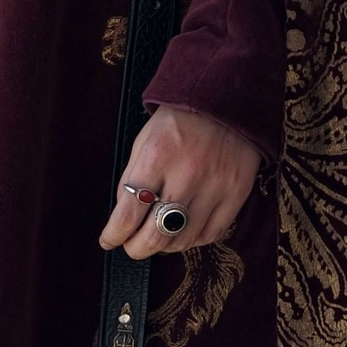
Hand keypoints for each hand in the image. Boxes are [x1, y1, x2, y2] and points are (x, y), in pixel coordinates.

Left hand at [99, 107, 261, 258]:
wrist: (226, 97)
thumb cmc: (179, 119)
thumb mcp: (145, 139)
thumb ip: (134, 177)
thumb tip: (125, 218)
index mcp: (157, 155)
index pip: (129, 212)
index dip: (115, 234)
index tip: (109, 240)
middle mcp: (187, 173)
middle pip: (156, 235)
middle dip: (137, 248)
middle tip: (132, 246)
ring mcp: (215, 186)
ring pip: (184, 240)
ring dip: (165, 246)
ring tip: (157, 237)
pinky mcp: (237, 193)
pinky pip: (210, 234)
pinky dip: (192, 239)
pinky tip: (183, 231)